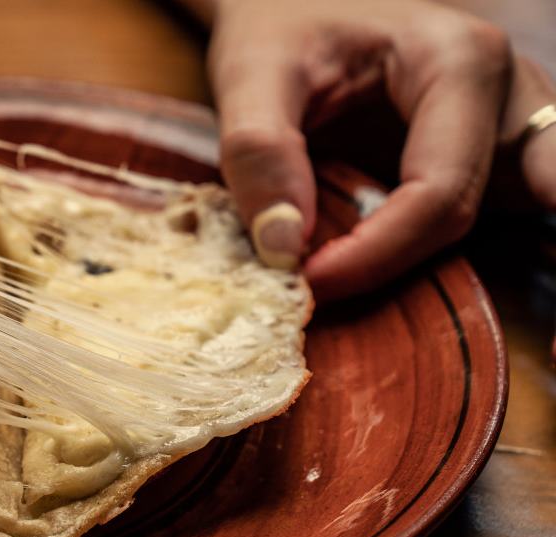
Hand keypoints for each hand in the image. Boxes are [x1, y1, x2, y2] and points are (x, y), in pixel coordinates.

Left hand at [204, 0, 555, 300]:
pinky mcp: (486, 154)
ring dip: (416, 261)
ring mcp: (503, 125)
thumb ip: (259, 149)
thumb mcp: (253, 70)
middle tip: (314, 289)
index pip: (438, 190)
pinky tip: (374, 259)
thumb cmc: (280, 20)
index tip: (305, 284)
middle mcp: (503, 92)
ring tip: (340, 270)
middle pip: (463, 212)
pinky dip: (426, 246)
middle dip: (390, 264)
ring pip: (483, 222)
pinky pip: (478, 216)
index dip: (375, 254)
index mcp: (457, 60)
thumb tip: (283, 248)